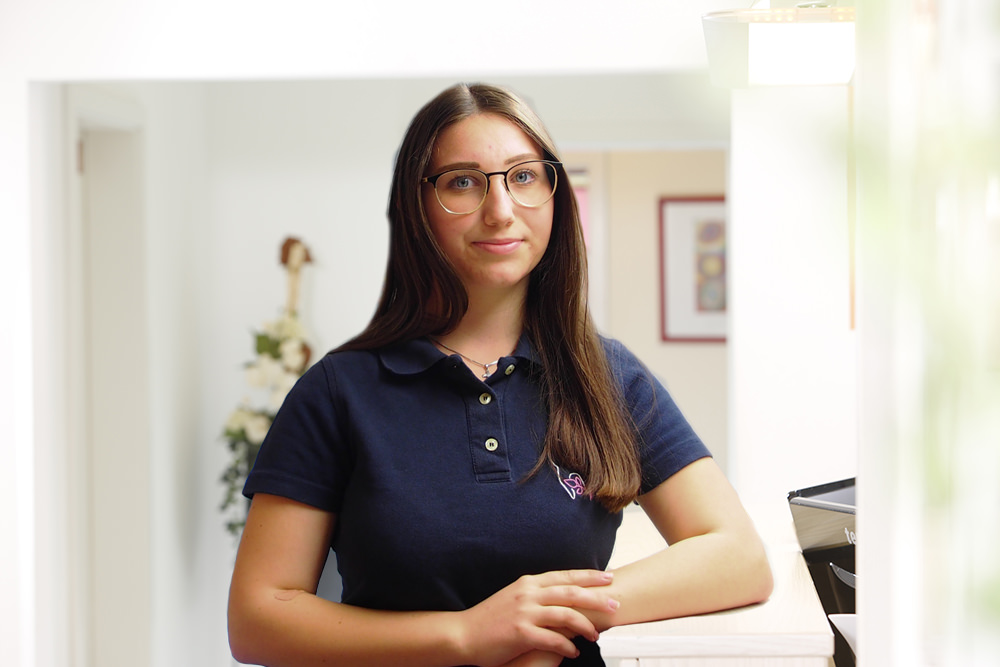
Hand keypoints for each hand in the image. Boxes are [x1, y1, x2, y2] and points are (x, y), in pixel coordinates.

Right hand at [456, 569, 617, 666]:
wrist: (464, 634)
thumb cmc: (490, 619)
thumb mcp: (514, 597)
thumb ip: (536, 594)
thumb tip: (561, 596)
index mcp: (528, 582)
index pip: (565, 576)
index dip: (589, 575)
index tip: (608, 577)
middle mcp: (528, 593)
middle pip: (571, 592)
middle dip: (597, 598)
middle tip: (614, 604)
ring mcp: (524, 612)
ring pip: (566, 615)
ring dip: (585, 626)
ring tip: (595, 635)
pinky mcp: (521, 633)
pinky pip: (553, 639)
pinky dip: (567, 646)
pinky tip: (574, 653)